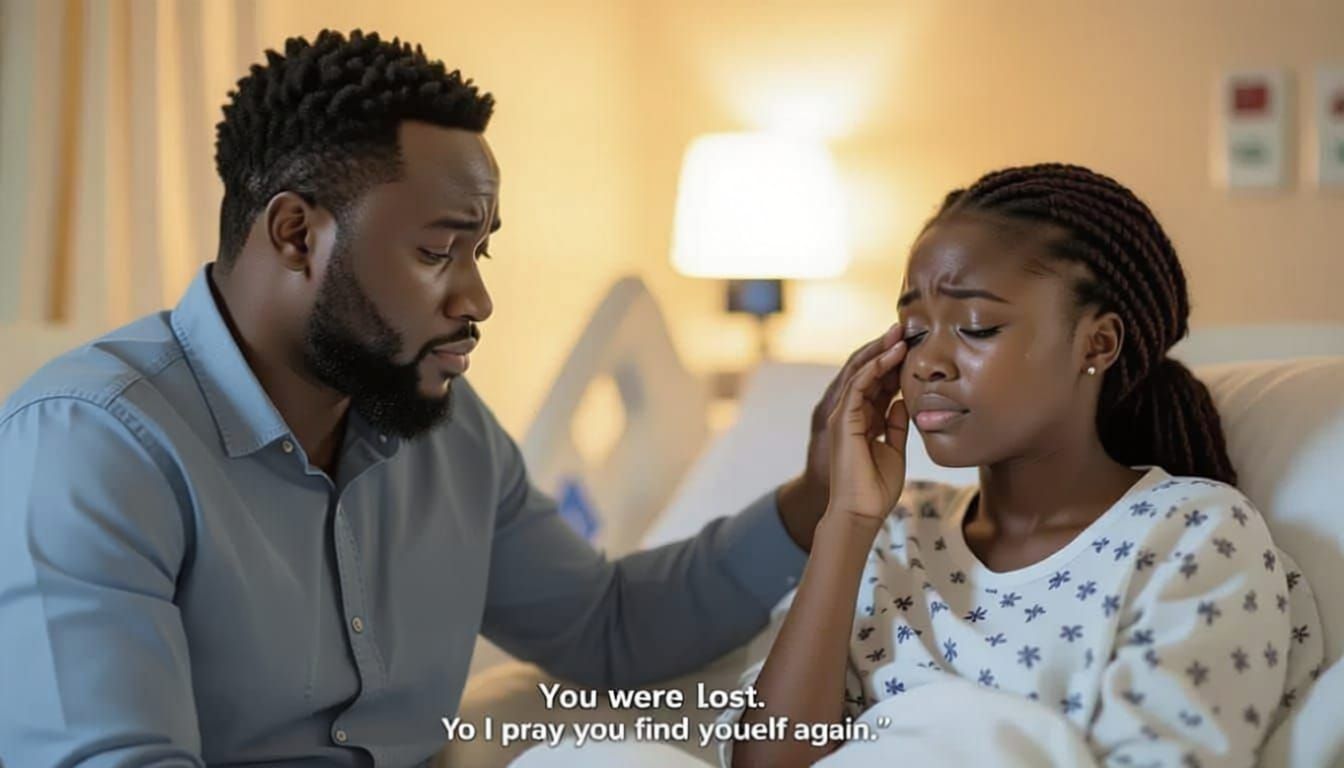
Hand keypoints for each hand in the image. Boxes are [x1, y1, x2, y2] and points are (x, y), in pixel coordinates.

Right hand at [826, 334, 909, 521]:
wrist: (861, 512)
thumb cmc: (876, 489)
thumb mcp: (894, 450)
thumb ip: (897, 425)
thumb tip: (905, 403)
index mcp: (864, 421)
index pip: (880, 384)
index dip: (896, 364)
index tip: (915, 345)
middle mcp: (852, 415)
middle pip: (870, 373)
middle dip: (887, 349)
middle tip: (907, 328)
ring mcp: (844, 416)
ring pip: (862, 374)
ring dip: (881, 352)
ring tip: (900, 333)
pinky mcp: (842, 421)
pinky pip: (858, 386)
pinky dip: (874, 369)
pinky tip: (890, 355)